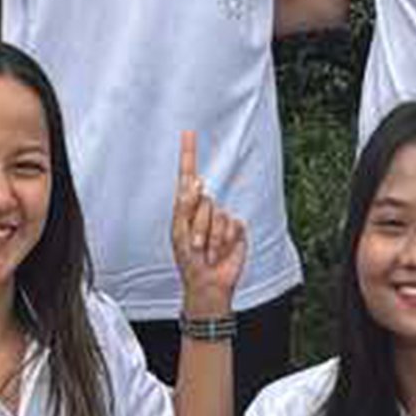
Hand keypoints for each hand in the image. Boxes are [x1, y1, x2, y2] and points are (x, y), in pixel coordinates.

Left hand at [166, 131, 244, 322]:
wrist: (208, 282)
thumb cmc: (189, 260)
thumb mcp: (179, 233)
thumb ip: (186, 207)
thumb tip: (197, 182)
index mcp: (186, 207)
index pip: (187, 175)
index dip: (189, 153)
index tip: (188, 133)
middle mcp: (204, 208)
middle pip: (203, 199)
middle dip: (198, 224)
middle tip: (196, 245)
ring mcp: (221, 218)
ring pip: (218, 213)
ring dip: (211, 236)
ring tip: (207, 251)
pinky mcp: (236, 228)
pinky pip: (232, 223)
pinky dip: (225, 240)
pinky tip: (221, 251)